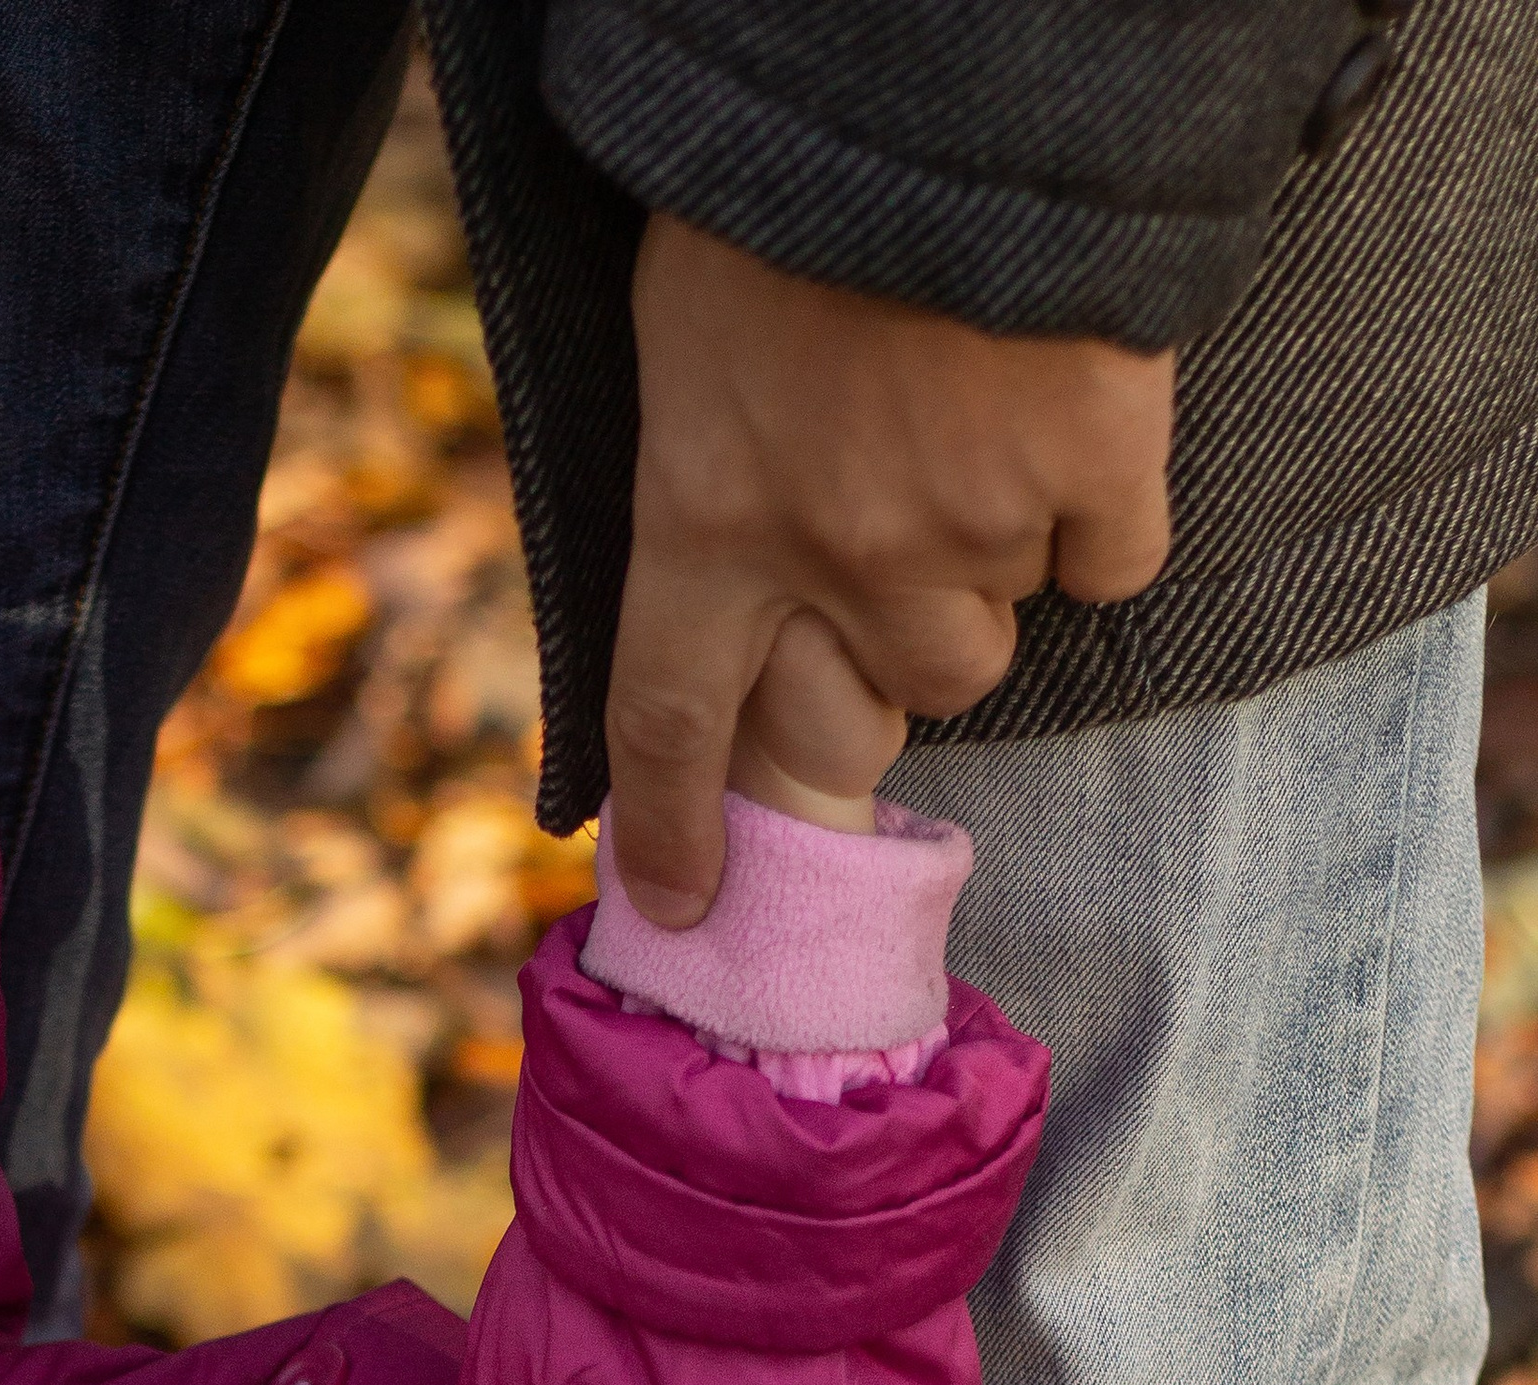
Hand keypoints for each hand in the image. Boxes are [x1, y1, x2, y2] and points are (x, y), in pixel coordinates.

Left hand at [608, 213, 1175, 920]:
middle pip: (862, 721)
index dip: (677, 825)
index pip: (671, 719)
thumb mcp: (685, 328)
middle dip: (867, 686)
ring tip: (966, 444)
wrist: (944, 76)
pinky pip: (1110, 565)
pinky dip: (1099, 519)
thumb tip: (742, 587)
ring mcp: (968, 522)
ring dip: (976, 584)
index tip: (687, 904)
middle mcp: (830, 551)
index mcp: (704, 513)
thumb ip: (708, 470)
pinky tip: (1069, 426)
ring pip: (981, 648)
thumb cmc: (789, 174)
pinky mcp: (1092, 469)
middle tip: (880, 594)